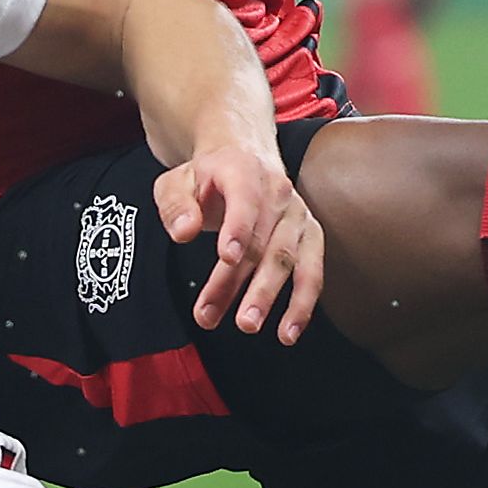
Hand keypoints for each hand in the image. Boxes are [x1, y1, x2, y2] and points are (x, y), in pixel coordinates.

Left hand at [157, 146, 321, 342]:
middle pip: (263, 241)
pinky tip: (288, 330)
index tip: (226, 257)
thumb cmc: (207, 177)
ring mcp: (297, 214)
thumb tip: (184, 231)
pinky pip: (312, 270)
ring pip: (288, 259)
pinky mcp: (309, 234)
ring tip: (250, 325)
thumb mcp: (176, 181)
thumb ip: (175, 205)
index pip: (245, 197)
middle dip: (243, 282)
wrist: (243, 157)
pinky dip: (303, 302)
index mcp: (243, 169)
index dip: (238, 227)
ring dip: (270, 296)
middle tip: (223, 315)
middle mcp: (277, 191)